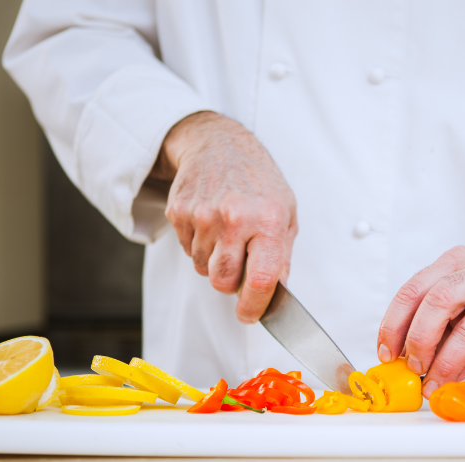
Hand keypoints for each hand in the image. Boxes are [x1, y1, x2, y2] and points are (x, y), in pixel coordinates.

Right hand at [156, 111, 298, 322]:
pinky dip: (197, 244)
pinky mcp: (179, 212)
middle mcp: (234, 218)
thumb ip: (281, 255)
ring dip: (212, 261)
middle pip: (222, 280)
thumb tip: (275, 293)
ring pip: (201, 267)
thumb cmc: (257, 180)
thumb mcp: (285, 213)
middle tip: (237, 267)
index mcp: (268, 221)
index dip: (254, 306)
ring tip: (224, 233)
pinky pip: (186, 249)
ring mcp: (203, 215)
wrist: (218, 144)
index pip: (260, 278)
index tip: (250, 315)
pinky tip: (208, 222)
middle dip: (229, 284)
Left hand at [378, 216, 464, 392]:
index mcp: (452, 262)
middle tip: (412, 367)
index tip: (386, 352)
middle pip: (436, 304)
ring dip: (445, 361)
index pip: (412, 291)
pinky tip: (456, 376)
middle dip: (418, 341)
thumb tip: (403, 350)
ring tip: (433, 381)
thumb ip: (436, 308)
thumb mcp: (462, 279)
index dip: (393, 325)